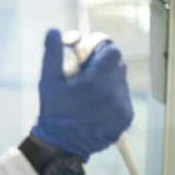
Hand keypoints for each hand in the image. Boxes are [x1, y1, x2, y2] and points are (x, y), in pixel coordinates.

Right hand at [31, 29, 133, 161]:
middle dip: (104, 67)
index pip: (112, 52)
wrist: (61, 144)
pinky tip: (98, 107)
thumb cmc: (54, 111)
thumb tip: (54, 30)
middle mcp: (113, 92)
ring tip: (91, 95)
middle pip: (118, 66)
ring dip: (109, 83)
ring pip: (121, 82)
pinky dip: (113, 99)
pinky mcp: (126, 118)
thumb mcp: (48, 81)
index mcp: (95, 80)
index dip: (101, 51)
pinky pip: (124, 99)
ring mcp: (121, 106)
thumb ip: (52, 54)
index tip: (90, 58)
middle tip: (87, 77)